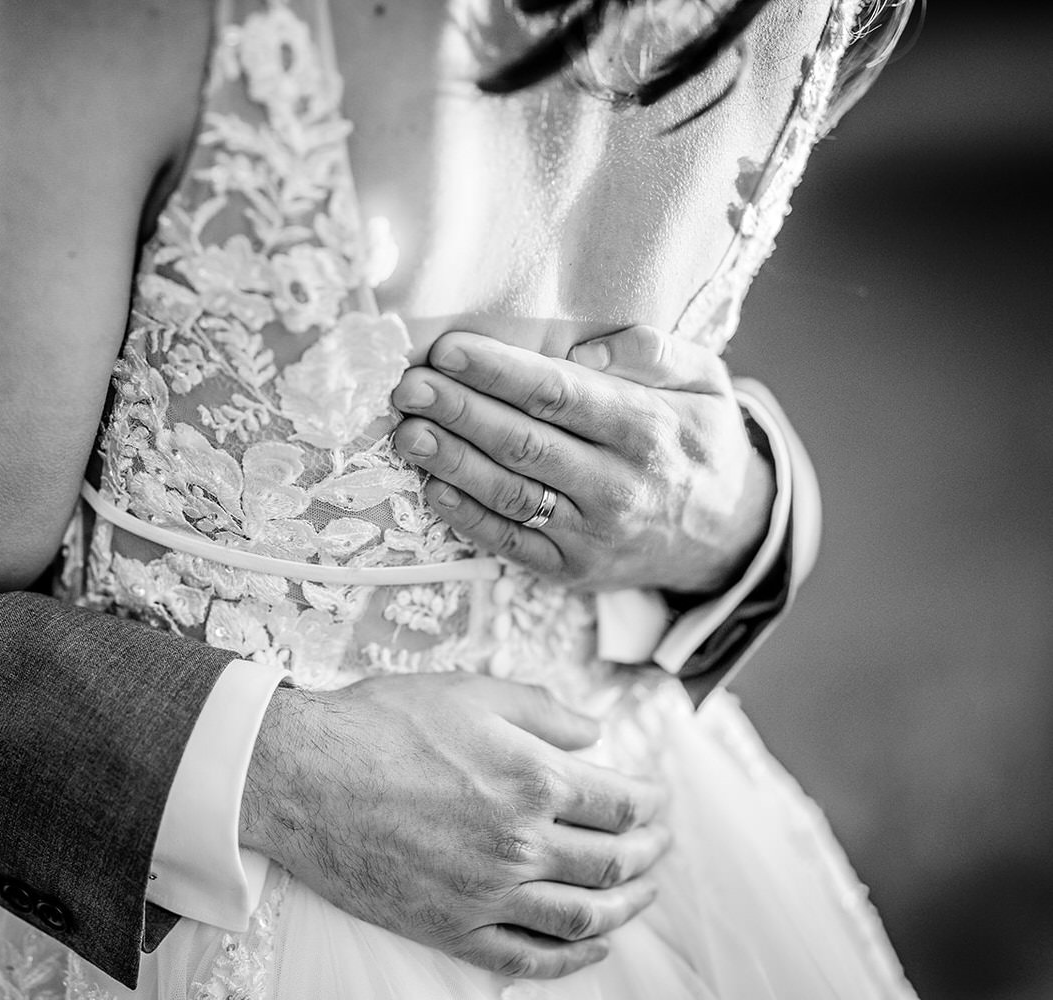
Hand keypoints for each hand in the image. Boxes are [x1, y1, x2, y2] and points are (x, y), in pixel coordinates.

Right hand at [240, 675, 669, 978]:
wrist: (302, 774)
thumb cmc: (379, 724)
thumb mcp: (470, 691)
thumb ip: (542, 711)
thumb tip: (594, 731)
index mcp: (533, 779)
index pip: (623, 804)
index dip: (652, 803)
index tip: (657, 799)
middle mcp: (520, 843)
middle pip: (615, 862)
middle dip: (651, 853)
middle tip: (660, 843)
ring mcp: (486, 892)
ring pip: (583, 916)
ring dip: (627, 907)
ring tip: (641, 893)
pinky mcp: (450, 927)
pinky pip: (526, 958)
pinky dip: (571, 958)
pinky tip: (592, 945)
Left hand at [391, 326, 774, 594]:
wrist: (727, 536)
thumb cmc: (698, 442)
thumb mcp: (706, 381)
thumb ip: (653, 352)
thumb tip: (586, 350)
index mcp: (647, 427)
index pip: (559, 394)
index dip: (498, 372)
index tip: (447, 350)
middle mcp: (618, 484)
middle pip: (524, 443)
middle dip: (459, 412)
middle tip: (409, 386)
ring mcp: (592, 533)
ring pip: (510, 494)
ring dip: (452, 462)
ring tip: (408, 432)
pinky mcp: (570, 568)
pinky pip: (511, 543)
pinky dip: (468, 518)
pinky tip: (433, 488)